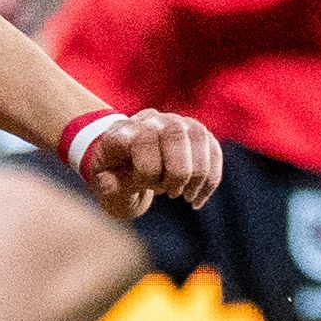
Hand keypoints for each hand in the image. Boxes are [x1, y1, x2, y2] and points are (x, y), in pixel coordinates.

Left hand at [76, 106, 220, 220]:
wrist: (126, 164)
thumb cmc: (115, 176)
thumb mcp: (106, 184)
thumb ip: (109, 185)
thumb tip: (107, 183)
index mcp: (123, 131)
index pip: (142, 140)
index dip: (147, 170)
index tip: (143, 186)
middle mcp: (151, 120)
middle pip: (175, 132)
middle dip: (178, 170)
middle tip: (171, 194)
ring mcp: (177, 122)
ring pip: (199, 137)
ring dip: (198, 174)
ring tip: (186, 197)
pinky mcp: (197, 134)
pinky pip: (213, 150)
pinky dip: (210, 179)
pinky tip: (197, 200)